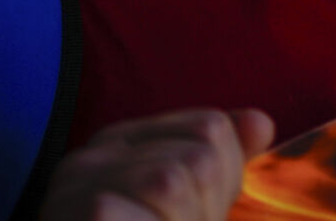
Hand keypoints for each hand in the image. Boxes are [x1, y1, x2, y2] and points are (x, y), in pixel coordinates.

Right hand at [39, 108, 273, 220]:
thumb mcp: (180, 213)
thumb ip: (218, 169)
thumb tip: (261, 125)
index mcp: (124, 144)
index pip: (210, 129)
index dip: (223, 182)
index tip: (194, 217)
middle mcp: (93, 156)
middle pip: (195, 159)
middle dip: (200, 213)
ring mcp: (74, 189)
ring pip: (170, 182)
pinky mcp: (81, 215)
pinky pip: (136, 215)